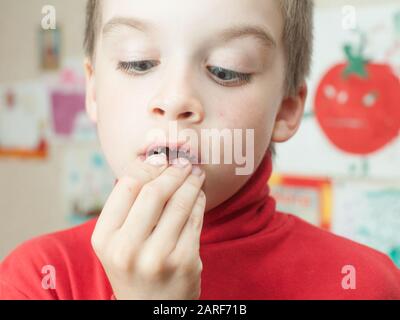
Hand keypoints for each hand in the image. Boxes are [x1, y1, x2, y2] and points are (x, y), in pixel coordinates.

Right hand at [91, 154, 205, 299]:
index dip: (149, 166)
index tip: (162, 159)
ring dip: (191, 182)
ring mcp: (157, 257)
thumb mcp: (118, 241)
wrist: (151, 308)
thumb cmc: (135, 267)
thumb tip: (156, 162)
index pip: (127, 185)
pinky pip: (195, 219)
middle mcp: (127, 249)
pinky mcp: (184, 262)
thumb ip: (130, 207)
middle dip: (174, 171)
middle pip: (154, 191)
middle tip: (184, 163)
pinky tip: (199, 194)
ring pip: (179, 203)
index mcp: (104, 238)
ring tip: (196, 173)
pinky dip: (199, 201)